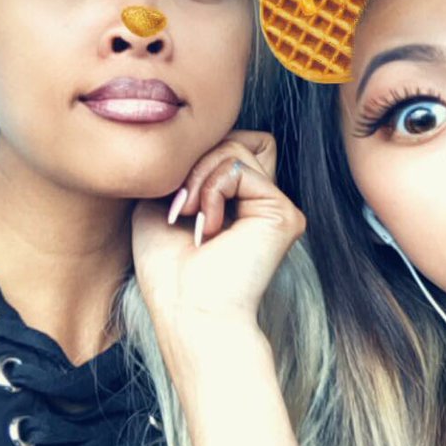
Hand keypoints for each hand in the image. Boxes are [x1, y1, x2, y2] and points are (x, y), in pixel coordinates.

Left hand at [132, 130, 304, 337]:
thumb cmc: (168, 269)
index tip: (173, 204)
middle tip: (181, 207)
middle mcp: (261, 202)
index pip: (224, 144)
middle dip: (197, 161)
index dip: (193, 159)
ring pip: (236, 145)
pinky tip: (210, 226)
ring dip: (199, 177)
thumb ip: (182, 166)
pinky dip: (212, 189)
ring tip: (193, 218)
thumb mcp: (161, 202)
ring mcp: (275, 206)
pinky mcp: (283, 213)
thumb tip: (192, 136)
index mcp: (238, 201)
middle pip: (234, 136)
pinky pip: (240, 165)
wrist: (186, 309)